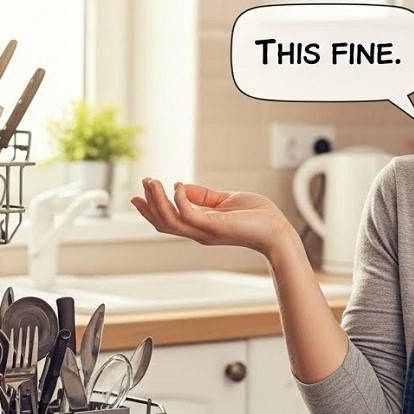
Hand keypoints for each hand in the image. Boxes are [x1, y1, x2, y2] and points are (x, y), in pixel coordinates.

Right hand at [130, 177, 294, 256]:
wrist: (277, 230)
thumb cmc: (257, 216)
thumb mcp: (225, 201)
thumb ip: (203, 195)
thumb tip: (181, 186)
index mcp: (200, 226)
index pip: (167, 221)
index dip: (150, 210)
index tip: (136, 196)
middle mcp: (199, 232)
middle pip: (163, 222)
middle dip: (149, 203)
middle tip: (144, 182)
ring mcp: (205, 230)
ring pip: (170, 219)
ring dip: (157, 200)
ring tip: (152, 181)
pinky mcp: (215, 226)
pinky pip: (188, 214)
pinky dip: (179, 200)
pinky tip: (177, 186)